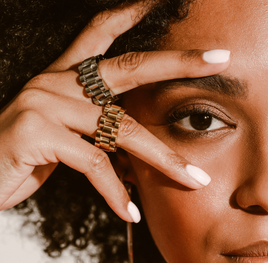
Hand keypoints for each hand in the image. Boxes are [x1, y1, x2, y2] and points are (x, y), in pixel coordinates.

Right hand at [0, 3, 229, 221]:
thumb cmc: (25, 157)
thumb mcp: (67, 138)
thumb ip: (99, 135)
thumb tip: (138, 152)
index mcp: (65, 79)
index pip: (100, 34)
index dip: (129, 15)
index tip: (161, 2)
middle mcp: (57, 82)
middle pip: (129, 68)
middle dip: (177, 63)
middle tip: (219, 59)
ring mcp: (45, 104)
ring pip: (122, 129)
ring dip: (162, 159)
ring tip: (193, 181)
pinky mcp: (36, 133)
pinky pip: (93, 164)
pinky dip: (116, 191)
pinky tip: (130, 212)